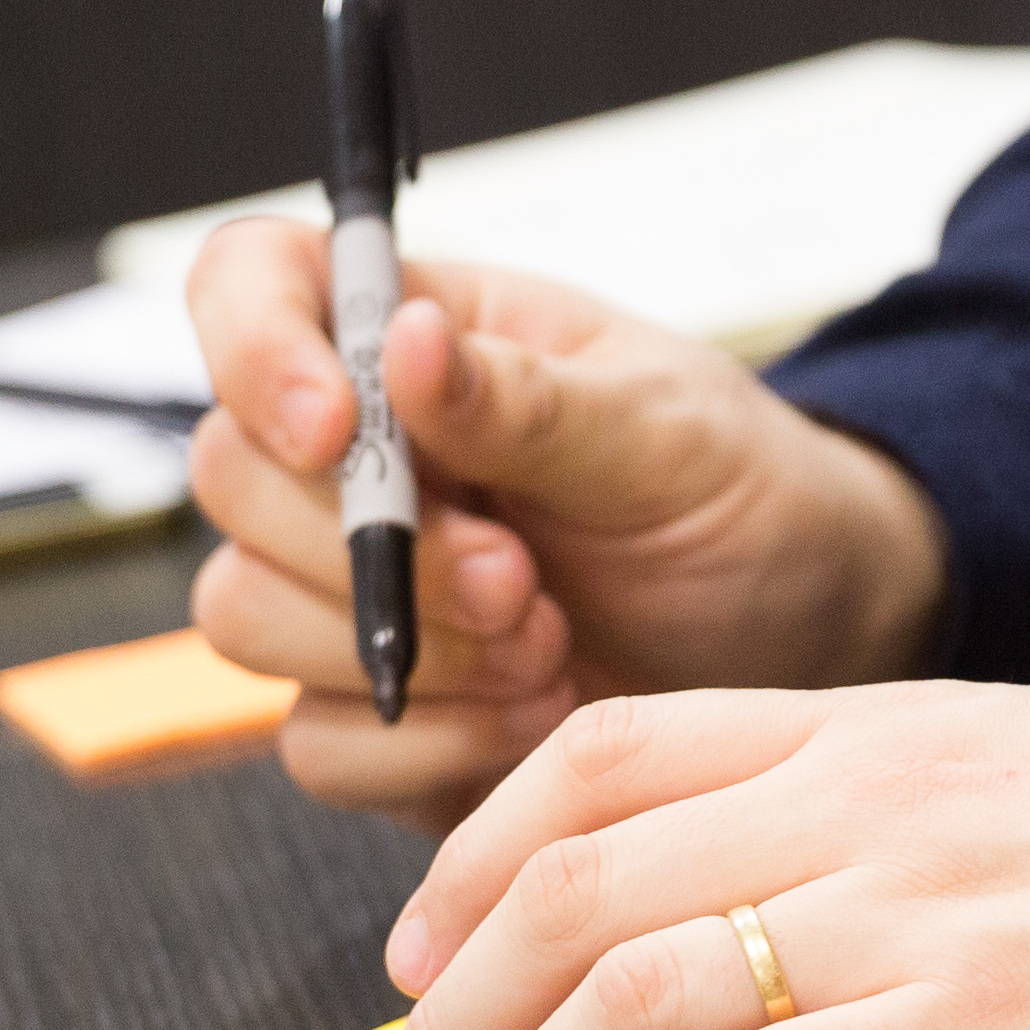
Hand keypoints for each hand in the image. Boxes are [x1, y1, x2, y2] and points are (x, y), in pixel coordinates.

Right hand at [183, 219, 948, 830]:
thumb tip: (411, 343)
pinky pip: (314, 743)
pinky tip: (529, 718)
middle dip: (370, 547)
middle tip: (518, 580)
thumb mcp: (662, 431)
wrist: (801, 642)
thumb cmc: (734, 498)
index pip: (249, 284)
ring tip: (545, 645)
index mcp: (413, 337)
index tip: (339, 428)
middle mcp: (354, 457)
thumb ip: (528, 401)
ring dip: (400, 648)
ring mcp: (347, 588)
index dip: (253, 348)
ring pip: (244, 615)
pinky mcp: (370, 712)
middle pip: (228, 474)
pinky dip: (420, 745)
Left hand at [341, 685, 1029, 1029]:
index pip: (597, 760)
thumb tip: (716, 905)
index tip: (413, 966)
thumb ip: (859, 819)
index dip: (468, 866)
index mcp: (870, 726)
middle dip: (449, 1021)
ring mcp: (926, 910)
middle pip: (578, 888)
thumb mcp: (1013, 775)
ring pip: (636, 992)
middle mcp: (872, 799)